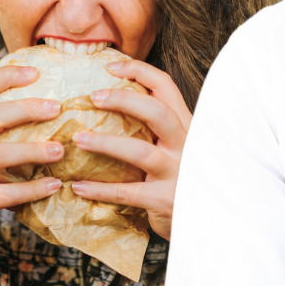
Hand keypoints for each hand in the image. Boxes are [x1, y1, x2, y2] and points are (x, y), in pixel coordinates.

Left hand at [64, 58, 190, 239]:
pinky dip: (100, 189)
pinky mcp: (165, 199)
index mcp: (185, 126)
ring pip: (140, 152)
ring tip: (78, 139)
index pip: (166, 88)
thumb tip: (107, 104)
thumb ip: (153, 129)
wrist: (206, 220)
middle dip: (124, 100)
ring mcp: (177, 172)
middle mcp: (185, 145)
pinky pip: (127, 192)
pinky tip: (78, 186)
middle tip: (93, 96)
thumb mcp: (175, 147)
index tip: (111, 66)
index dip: (140, 72)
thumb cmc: (179, 178)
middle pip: (157, 112)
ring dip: (105, 143)